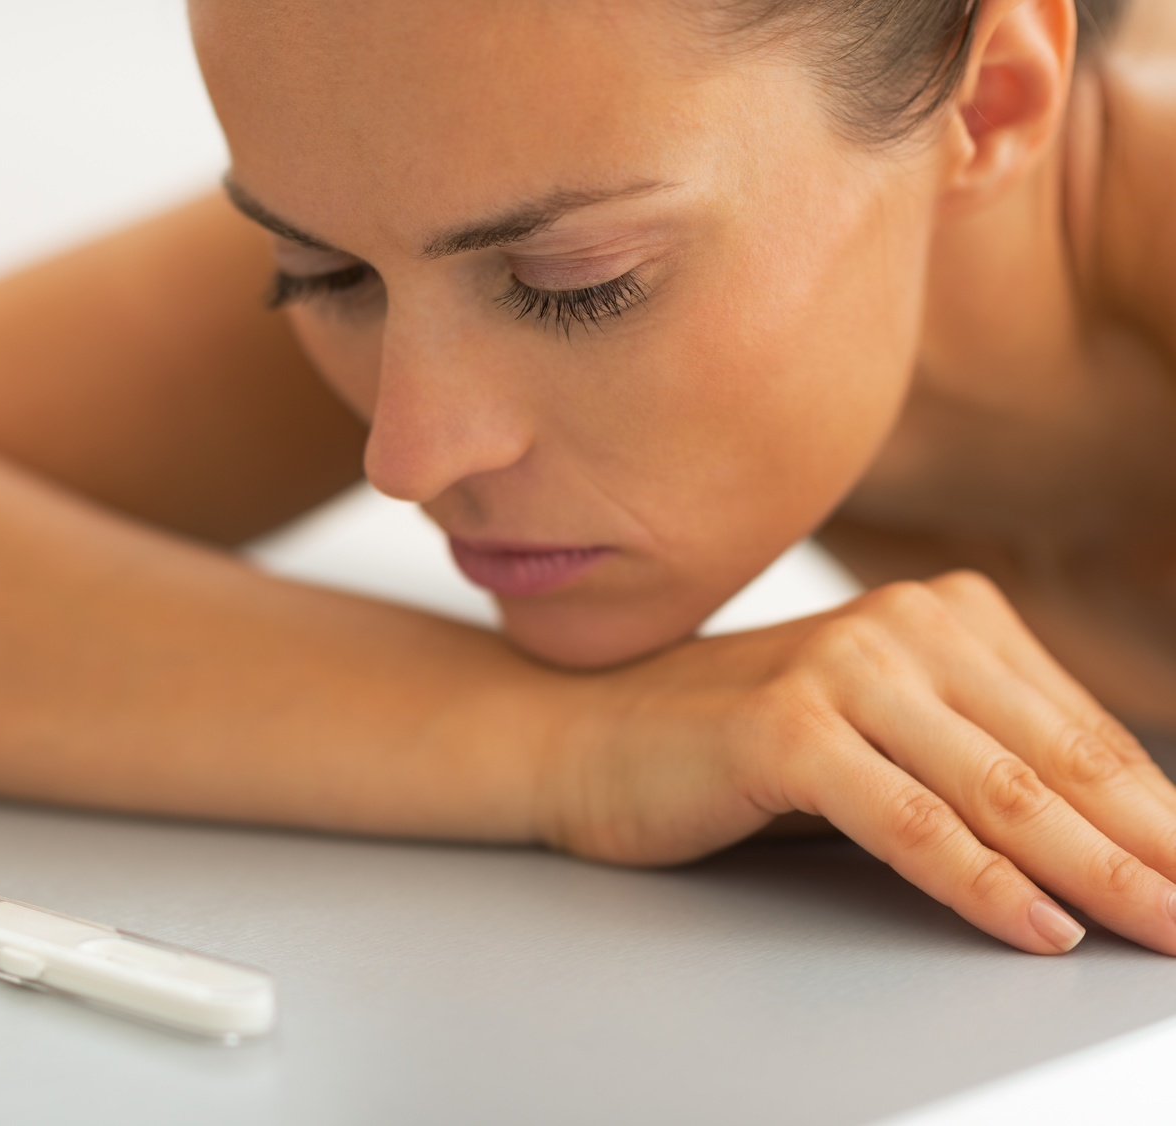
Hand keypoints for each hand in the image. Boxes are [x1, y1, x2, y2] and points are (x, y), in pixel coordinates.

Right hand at [539, 571, 1175, 954]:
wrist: (578, 732)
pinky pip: (908, 820)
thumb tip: (1110, 838)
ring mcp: (840, 669)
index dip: (1159, 815)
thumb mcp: (872, 733)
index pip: (1081, 731)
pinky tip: (1038, 926)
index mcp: (940, 614)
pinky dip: (981, 882)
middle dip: (1151, 852)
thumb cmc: (725, 744)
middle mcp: (900, 625)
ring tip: (1160, 932)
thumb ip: (974, 757)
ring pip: (1000, 791)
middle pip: (1059, 762)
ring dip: (1098, 875)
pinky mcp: (782, 729)